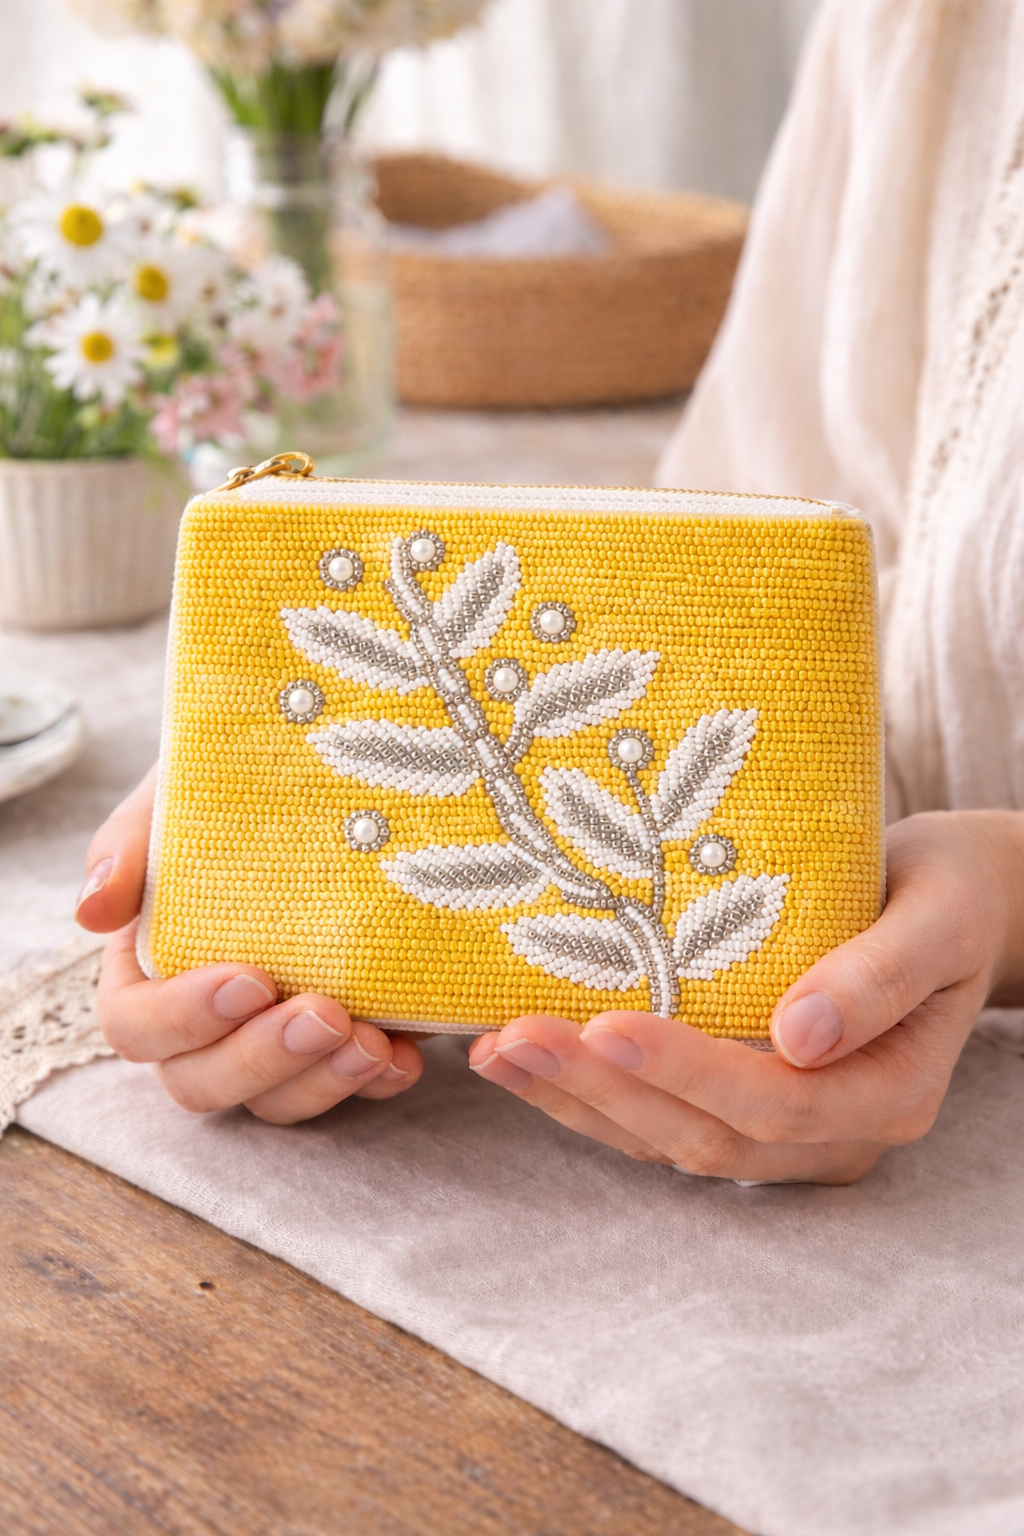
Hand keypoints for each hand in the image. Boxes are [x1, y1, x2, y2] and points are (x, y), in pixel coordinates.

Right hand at [76, 765, 423, 1122]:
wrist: (333, 776)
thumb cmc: (240, 789)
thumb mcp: (183, 793)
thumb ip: (132, 843)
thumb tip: (91, 910)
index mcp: (147, 968)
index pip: (136, 1025)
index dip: (183, 1018)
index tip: (248, 979)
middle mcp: (203, 1022)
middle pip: (200, 1082)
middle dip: (262, 1059)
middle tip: (325, 1016)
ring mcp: (270, 1044)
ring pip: (275, 1103)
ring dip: (322, 1082)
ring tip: (374, 1042)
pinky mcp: (336, 1048)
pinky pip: (350, 1093)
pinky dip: (376, 1082)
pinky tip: (408, 1055)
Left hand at [468, 811, 1023, 1183]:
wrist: (951, 903)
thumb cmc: (946, 892)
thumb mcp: (936, 916)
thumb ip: (879, 975)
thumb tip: (798, 1038)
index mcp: (886, 1093)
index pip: (774, 1103)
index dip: (685, 1071)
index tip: (605, 1023)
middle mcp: (832, 1132)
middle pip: (704, 1134)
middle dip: (601, 1090)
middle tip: (513, 1038)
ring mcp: (785, 1130)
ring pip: (668, 1138)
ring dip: (576, 1101)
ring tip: (494, 1052)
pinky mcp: (743, 1105)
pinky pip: (660, 1118)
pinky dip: (589, 1093)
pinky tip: (522, 1057)